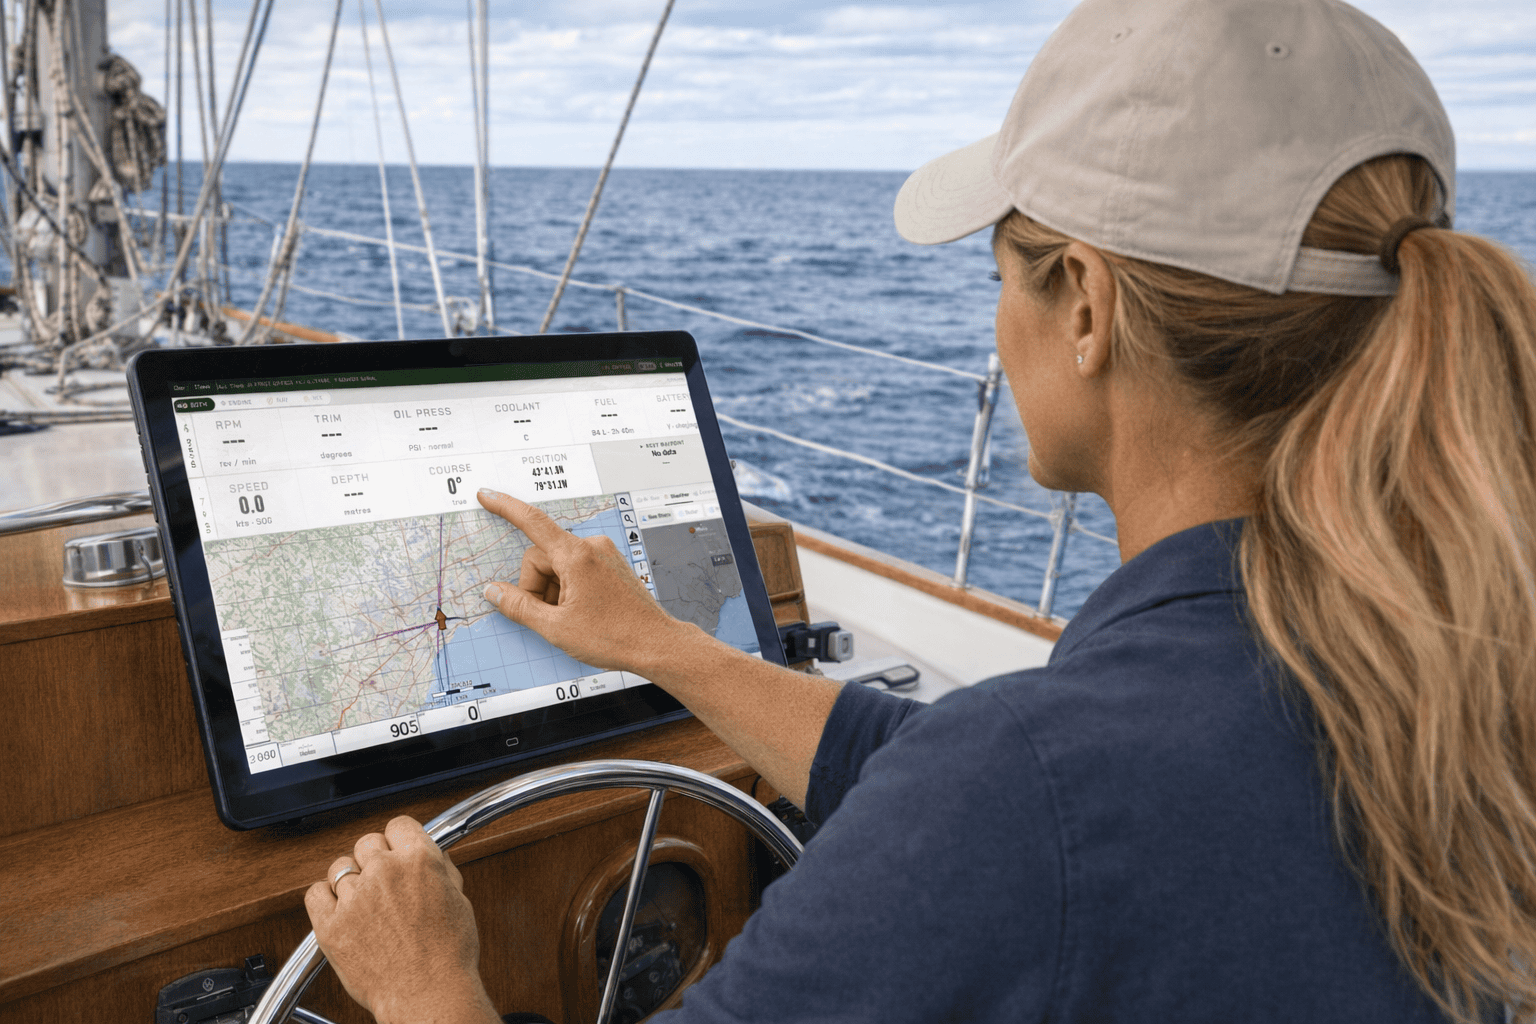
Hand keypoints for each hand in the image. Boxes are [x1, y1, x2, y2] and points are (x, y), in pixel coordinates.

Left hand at [305, 816, 498, 1023]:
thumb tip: (429, 855)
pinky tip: (340, 908)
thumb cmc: (447, 956)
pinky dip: (325, 898)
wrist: (428, 995)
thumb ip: (439, 869)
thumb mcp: (458, 899)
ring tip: (364, 902)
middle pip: (367, 842)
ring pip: (340, 867)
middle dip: (375, 859)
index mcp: (419, 860)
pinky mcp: (330, 925)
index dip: (399, 839)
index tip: (396, 849)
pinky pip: (315, 893)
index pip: (398, 825)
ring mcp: (355, 897)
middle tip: (382, 881)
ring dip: (351, 880)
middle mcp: (384, 872)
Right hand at [476, 487, 700, 672]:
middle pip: (541, 556)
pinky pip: (576, 569)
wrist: (656, 644)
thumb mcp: (555, 627)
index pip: (532, 522)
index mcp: (576, 556)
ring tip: (570, 618)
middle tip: (549, 616)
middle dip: (536, 586)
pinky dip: (568, 589)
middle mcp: (591, 547)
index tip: (487, 496)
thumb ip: (519, 607)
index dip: (505, 508)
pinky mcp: (610, 565)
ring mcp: (603, 555)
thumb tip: (494, 592)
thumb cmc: (614, 636)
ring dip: (553, 591)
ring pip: (558, 565)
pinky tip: (581, 612)